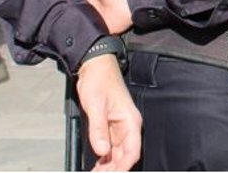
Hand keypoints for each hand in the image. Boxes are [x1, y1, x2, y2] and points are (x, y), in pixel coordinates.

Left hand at [76, 55, 141, 170]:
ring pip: (118, 153)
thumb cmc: (99, 79)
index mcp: (130, 120)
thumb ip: (99, 129)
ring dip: (109, 166)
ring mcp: (120, 127)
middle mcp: (128, 126)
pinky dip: (105, 158)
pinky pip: (111, 147)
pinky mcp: (111, 125)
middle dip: (114, 169)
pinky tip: (97, 165)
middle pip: (125, 155)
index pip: (132, 151)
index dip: (122, 167)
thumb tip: (102, 151)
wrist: (95, 65)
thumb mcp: (96, 104)